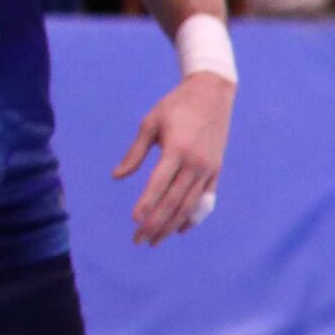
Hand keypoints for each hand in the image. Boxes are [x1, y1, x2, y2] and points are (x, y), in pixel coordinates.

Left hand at [115, 68, 231, 245]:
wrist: (213, 93)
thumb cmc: (176, 106)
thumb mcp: (150, 123)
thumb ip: (135, 153)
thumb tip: (117, 177)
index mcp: (177, 149)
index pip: (159, 184)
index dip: (147, 204)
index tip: (134, 221)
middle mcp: (195, 163)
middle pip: (174, 201)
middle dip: (156, 223)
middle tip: (139, 240)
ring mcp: (208, 169)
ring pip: (190, 205)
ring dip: (172, 225)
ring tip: (156, 240)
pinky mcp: (216, 171)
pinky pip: (206, 200)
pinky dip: (194, 216)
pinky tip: (181, 229)